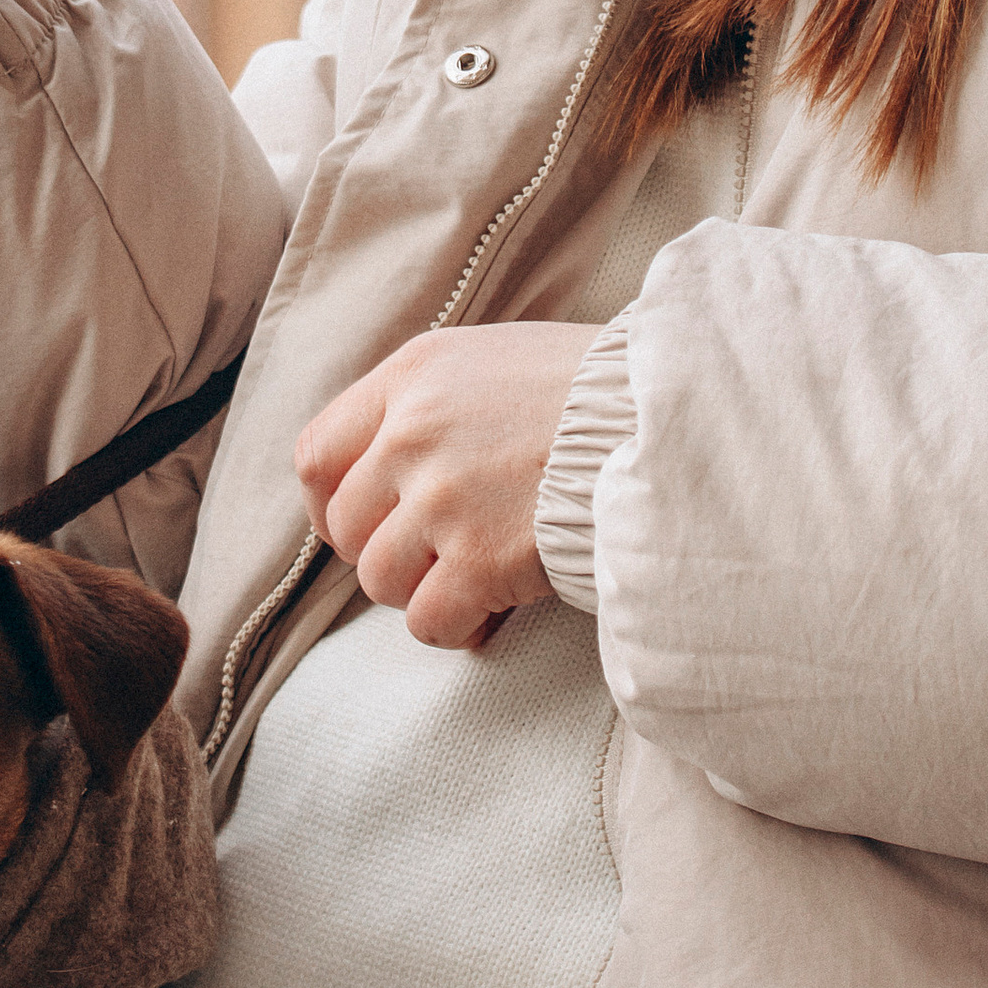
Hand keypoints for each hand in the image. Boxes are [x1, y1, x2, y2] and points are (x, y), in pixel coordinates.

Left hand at [295, 323, 592, 650]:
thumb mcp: (498, 361)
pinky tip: (490, 611)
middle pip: (347, 526)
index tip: (359, 525)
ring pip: (379, 580)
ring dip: (421, 591)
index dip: (330, 503)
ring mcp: (443, 498)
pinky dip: (454, 627)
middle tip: (432, 558)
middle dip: (382, 553)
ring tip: (473, 579)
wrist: (670, 416)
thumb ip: (436, 403)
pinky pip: (428, 621)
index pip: (317, 452)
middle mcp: (413, 433)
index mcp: (414, 377)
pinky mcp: (481, 558)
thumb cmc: (597, 390)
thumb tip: (396, 462)